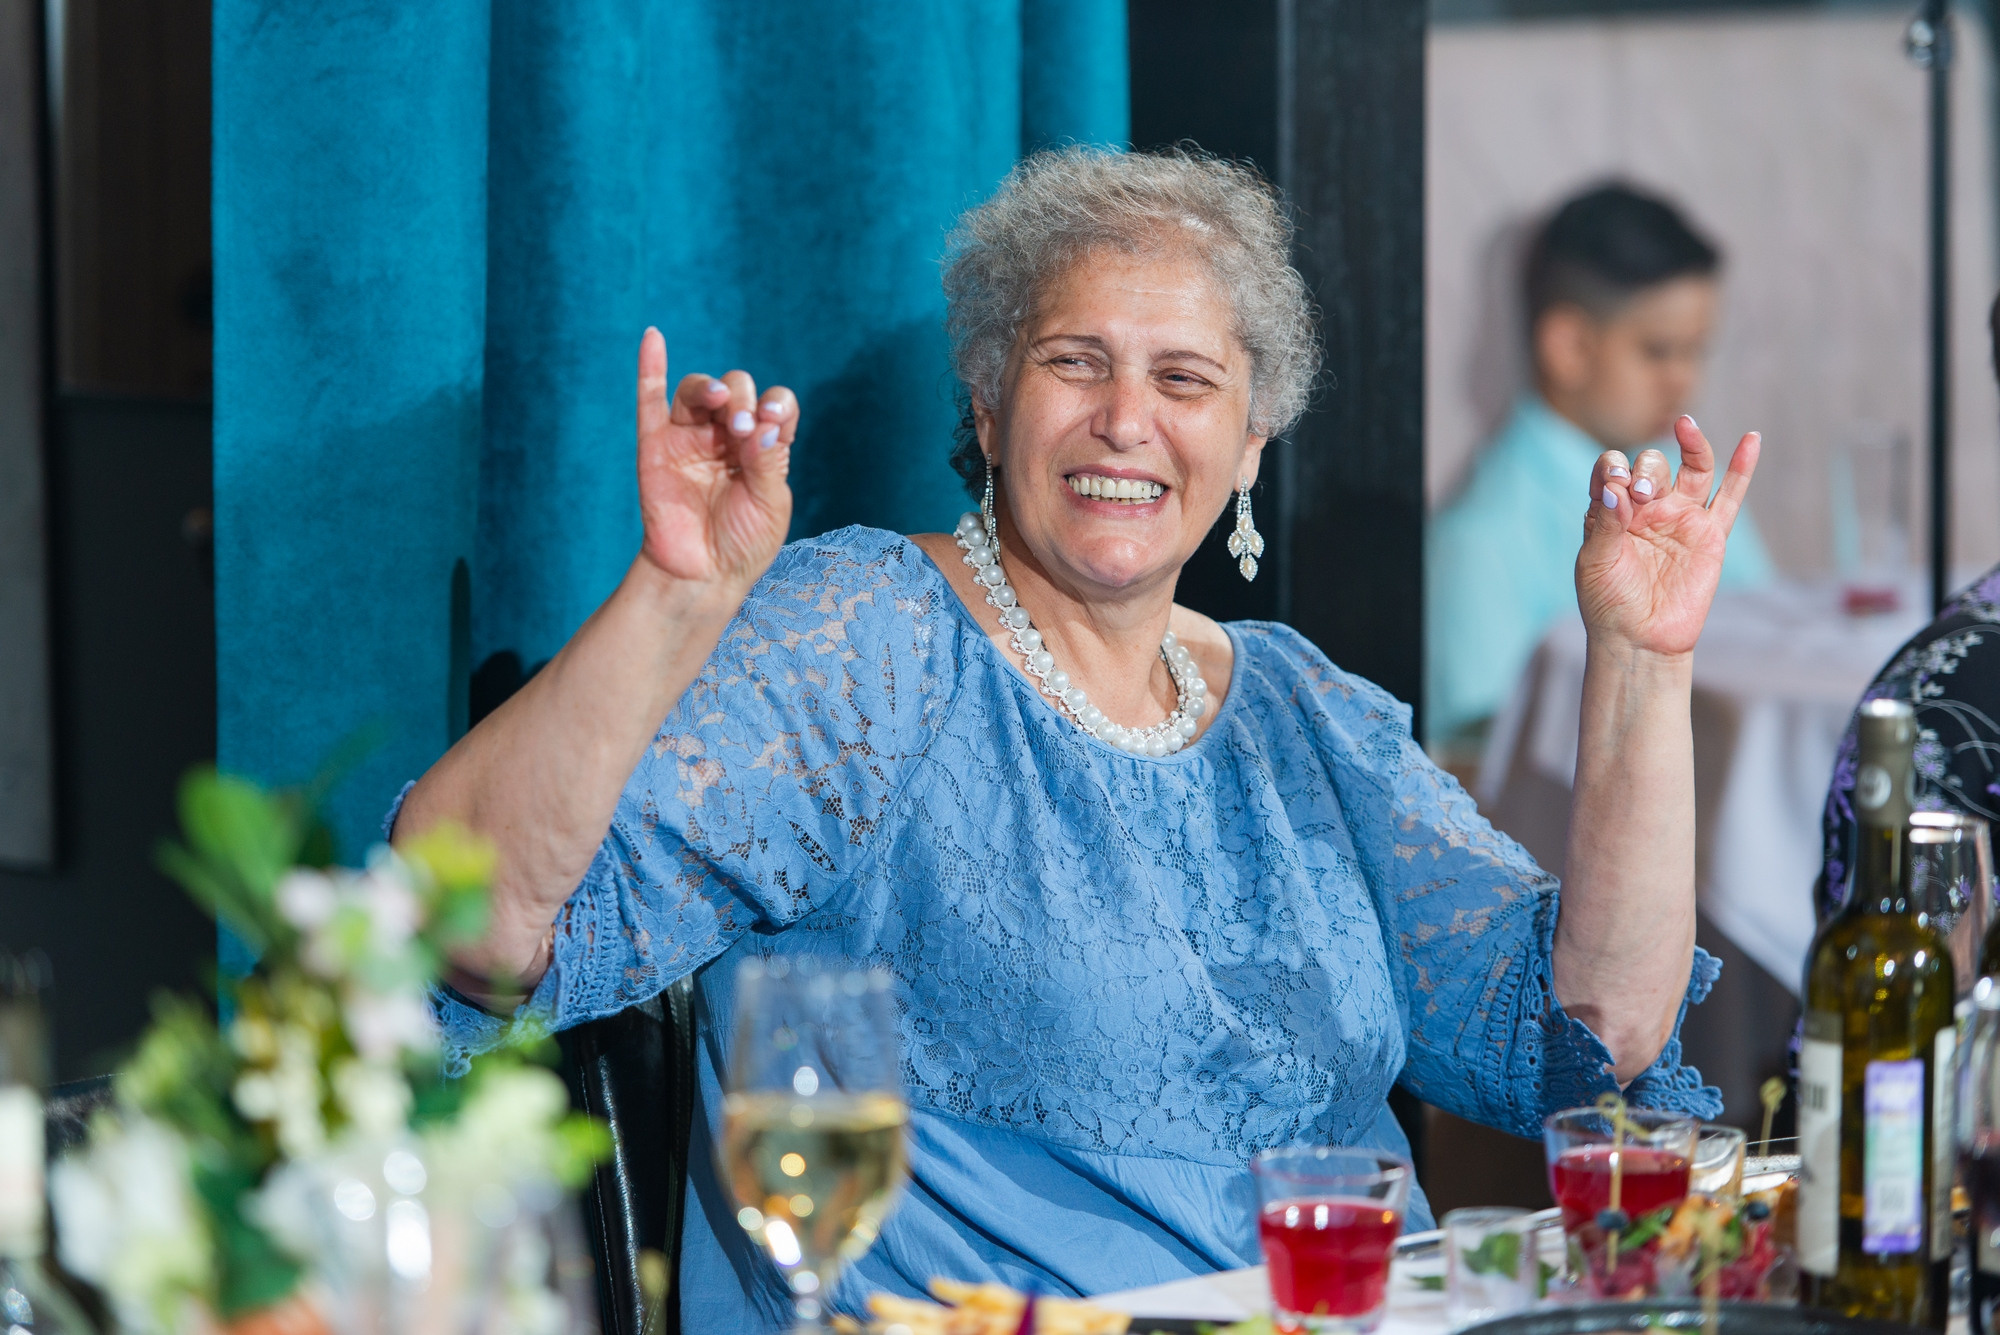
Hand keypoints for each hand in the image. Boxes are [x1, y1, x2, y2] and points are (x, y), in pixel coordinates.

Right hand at [634, 327, 796, 586]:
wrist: (703, 577)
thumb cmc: (744, 543)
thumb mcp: (771, 504)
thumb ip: (768, 461)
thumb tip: (762, 423)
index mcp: (762, 446)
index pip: (776, 405)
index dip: (778, 405)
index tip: (773, 424)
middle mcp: (727, 436)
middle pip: (737, 389)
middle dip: (745, 401)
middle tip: (745, 431)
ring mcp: (690, 440)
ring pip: (697, 391)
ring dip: (712, 388)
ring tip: (722, 402)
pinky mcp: (657, 449)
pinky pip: (650, 402)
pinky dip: (650, 368)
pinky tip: (653, 337)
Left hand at [1574, 416, 1759, 656]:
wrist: (1639, 638)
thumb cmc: (1608, 602)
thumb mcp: (1595, 562)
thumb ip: (1604, 523)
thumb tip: (1616, 488)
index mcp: (1612, 509)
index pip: (1613, 468)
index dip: (1614, 468)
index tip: (1614, 486)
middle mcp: (1647, 507)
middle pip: (1652, 464)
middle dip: (1647, 470)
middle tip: (1642, 494)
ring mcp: (1681, 518)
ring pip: (1693, 469)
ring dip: (1691, 446)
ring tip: (1685, 425)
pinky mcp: (1710, 535)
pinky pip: (1730, 497)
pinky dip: (1743, 468)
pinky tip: (1752, 439)